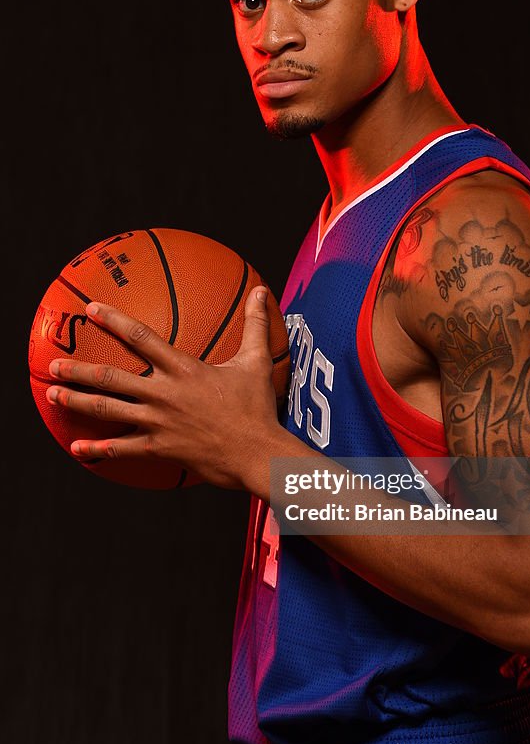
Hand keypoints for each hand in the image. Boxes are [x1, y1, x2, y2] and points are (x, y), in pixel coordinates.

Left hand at [45, 287, 281, 489]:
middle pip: (110, 377)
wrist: (257, 452)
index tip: (91, 309)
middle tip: (54, 365)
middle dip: (78, 370)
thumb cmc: (258, 408)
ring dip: (76, 402)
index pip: (140, 337)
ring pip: (107, 410)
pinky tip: (77, 449)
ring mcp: (158, 422)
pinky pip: (121, 449)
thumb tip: (262, 290)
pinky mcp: (159, 448)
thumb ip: (255, 324)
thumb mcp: (257, 361)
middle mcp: (164, 393)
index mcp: (183, 369)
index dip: (113, 320)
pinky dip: (97, 450)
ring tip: (53, 395)